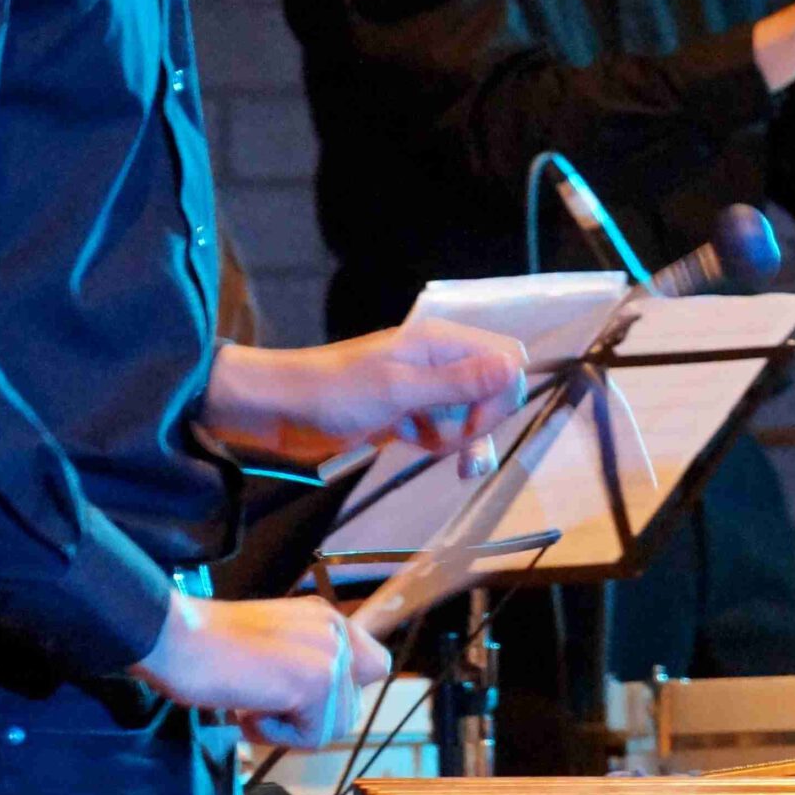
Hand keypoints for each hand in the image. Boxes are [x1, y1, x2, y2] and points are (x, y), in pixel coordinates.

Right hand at [130, 592, 390, 747]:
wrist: (180, 640)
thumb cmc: (209, 647)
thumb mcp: (272, 643)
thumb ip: (304, 660)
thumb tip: (324, 702)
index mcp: (324, 615)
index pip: (374, 665)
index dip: (342, 693)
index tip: (299, 699)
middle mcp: (334, 628)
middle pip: (354, 705)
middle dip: (314, 719)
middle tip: (267, 705)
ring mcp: (330, 653)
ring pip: (335, 727)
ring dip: (291, 728)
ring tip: (252, 703)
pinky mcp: (317, 681)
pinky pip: (314, 737)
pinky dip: (277, 734)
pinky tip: (248, 709)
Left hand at [202, 323, 528, 468]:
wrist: (278, 411)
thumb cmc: (333, 393)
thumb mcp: (399, 390)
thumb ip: (457, 382)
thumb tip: (515, 366)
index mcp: (439, 341)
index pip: (507, 357)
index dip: (503, 393)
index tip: (475, 423)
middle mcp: (437, 360)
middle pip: (493, 389)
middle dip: (482, 422)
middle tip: (452, 444)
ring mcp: (422, 389)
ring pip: (469, 414)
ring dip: (461, 438)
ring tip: (435, 453)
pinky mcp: (407, 414)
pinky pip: (443, 429)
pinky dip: (438, 443)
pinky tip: (415, 446)